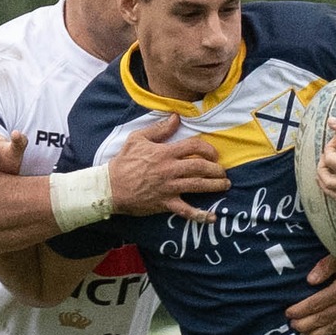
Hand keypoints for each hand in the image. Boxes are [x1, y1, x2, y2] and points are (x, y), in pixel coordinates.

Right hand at [107, 113, 229, 223]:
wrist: (110, 187)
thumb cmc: (123, 162)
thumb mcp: (138, 139)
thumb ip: (159, 129)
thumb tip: (176, 117)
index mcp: (165, 153)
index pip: (194, 147)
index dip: (208, 149)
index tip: (214, 154)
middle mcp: (170, 170)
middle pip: (200, 167)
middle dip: (216, 169)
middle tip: (222, 171)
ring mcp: (169, 188)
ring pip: (198, 185)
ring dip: (215, 185)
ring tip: (225, 185)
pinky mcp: (166, 203)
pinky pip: (186, 211)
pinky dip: (201, 215)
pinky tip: (213, 217)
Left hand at [286, 256, 335, 334]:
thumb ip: (326, 266)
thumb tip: (310, 280)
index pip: (317, 303)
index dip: (301, 309)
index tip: (289, 313)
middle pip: (324, 318)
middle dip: (306, 323)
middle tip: (292, 326)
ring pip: (335, 327)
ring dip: (317, 333)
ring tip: (303, 334)